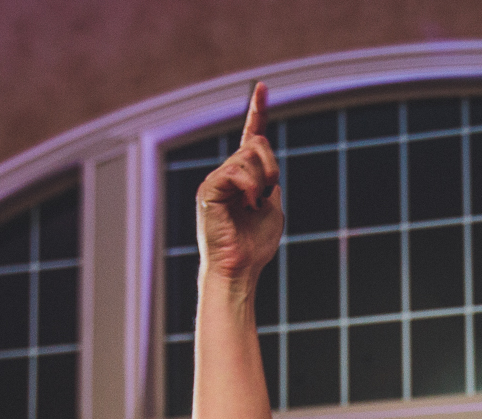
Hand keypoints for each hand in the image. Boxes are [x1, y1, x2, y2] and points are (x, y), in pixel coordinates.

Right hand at [195, 82, 285, 282]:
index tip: (263, 87)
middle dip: (270, 167)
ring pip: (248, 156)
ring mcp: (216, 180)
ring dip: (261, 180)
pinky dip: (249, 187)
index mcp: (242, 177)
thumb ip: (270, 185)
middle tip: (266, 194)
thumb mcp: (273, 209)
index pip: (251, 137)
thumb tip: (268, 169)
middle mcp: (227, 174)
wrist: (240, 269)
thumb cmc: (255, 246)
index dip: (257, 111)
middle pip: (257, 144)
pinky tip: (247, 204)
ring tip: (254, 204)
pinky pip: (235, 172)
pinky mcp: (208, 189)